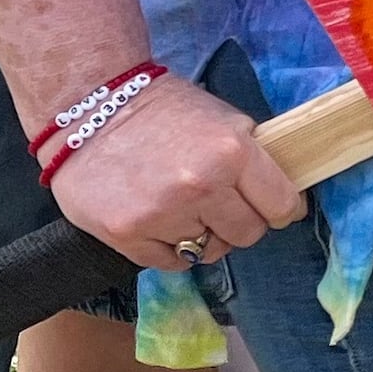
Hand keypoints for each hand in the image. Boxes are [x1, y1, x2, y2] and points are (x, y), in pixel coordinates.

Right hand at [51, 79, 307, 268]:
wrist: (89, 108)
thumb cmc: (163, 110)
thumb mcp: (223, 120)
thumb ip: (253, 158)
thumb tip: (283, 199)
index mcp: (232, 152)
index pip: (280, 205)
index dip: (280, 209)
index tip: (273, 208)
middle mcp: (201, 187)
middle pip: (248, 234)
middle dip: (240, 221)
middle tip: (222, 204)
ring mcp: (162, 215)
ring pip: (209, 252)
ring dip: (203, 235)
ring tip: (183, 207)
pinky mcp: (127, 236)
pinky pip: (171, 263)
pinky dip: (171, 248)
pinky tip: (160, 220)